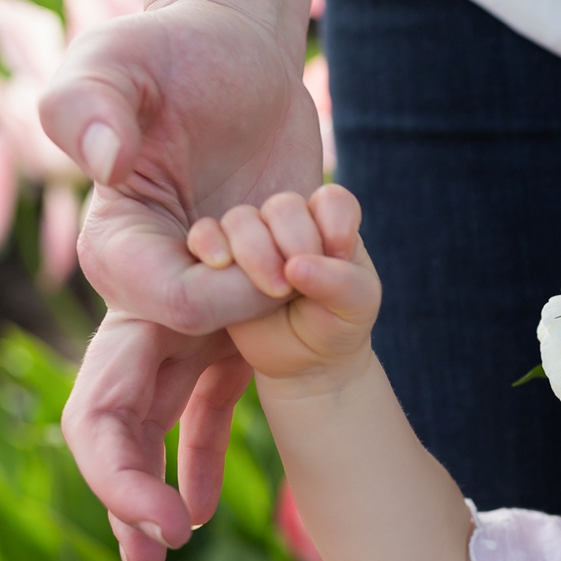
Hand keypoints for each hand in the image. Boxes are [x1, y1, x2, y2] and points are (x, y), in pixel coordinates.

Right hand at [40, 0, 326, 560]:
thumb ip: (87, 99)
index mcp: (115, 243)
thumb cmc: (167, 51)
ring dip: (152, 489)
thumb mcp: (119, 55)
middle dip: (125, 474)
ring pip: (153, 419)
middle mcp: (141, 291)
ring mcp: (188, 311)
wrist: (228, 57)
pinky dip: (201, 450)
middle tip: (151, 538)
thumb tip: (93, 153)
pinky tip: (199, 509)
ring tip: (158, 554)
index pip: (147, 308)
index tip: (261, 284)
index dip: (202, 309)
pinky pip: (211, 398)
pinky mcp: (235, 313)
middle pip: (113, 399)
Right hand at [191, 183, 379, 382]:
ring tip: (274, 290)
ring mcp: (252, 239)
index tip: (338, 256)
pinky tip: (220, 263)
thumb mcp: (356, 305)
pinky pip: (204, 234)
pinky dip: (208, 242)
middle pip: (283, 206)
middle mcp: (289, 225)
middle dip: (294, 241)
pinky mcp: (219, 261)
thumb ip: (340, 281)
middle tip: (300, 283)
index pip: (330, 200)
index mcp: (329, 224)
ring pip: (241, 219)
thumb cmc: (337, 323)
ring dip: (255, 251)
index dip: (333, 223)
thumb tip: (295, 266)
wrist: (306, 361)